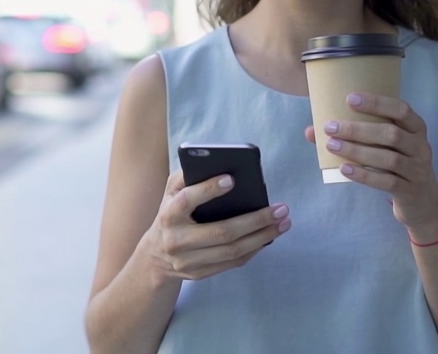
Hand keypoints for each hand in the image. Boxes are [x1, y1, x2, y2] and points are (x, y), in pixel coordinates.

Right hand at [143, 170, 290, 281]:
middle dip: (255, 220)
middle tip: (281, 208)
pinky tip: (269, 236)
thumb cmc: (171, 214)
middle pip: (222, 232)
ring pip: (232, 251)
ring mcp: (188, 261)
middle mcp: (177, 240)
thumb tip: (216, 163)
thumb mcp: (171, 192)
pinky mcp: (200, 274)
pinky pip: (232, 263)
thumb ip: (187, 176)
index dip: (208, 190)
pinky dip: (254, 249)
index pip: (187, 201)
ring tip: (283, 223)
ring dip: (262, 237)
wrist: (155, 257)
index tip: (232, 179)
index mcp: (168, 214)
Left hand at [304, 92, 437, 238]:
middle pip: (391, 134)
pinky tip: (345, 169)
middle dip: (358, 130)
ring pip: (388, 159)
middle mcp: (421, 147)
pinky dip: (365, 175)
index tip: (349, 99)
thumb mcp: (386, 147)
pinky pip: (387, 182)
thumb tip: (311, 131)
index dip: (377, 102)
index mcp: (416, 128)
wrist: (423, 202)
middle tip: (330, 127)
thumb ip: (357, 135)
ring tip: (332, 145)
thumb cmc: (398, 164)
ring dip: (357, 151)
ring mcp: (417, 170)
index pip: (401, 109)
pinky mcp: (410, 191)